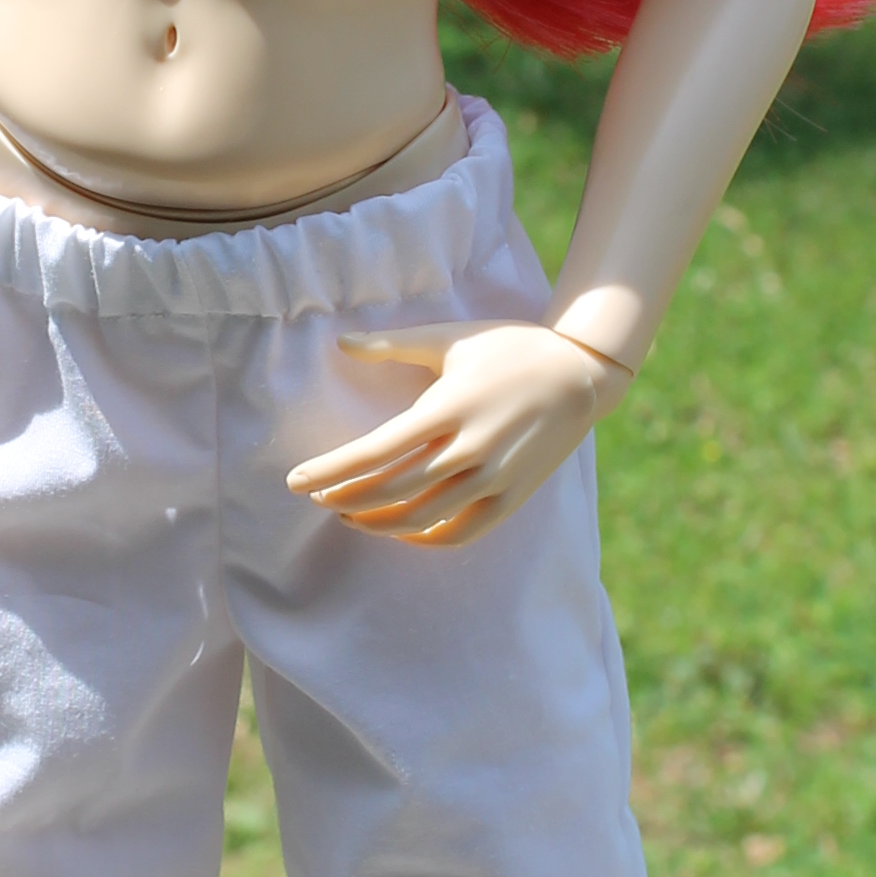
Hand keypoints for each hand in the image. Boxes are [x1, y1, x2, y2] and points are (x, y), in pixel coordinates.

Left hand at [287, 321, 626, 547]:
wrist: (579, 374)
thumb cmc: (509, 347)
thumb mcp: (450, 337)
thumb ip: (392, 343)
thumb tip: (340, 342)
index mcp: (448, 408)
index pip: (374, 452)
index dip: (330, 470)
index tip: (296, 481)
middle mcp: (469, 448)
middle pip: (390, 490)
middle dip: (345, 497)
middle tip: (317, 496)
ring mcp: (493, 477)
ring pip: (420, 517)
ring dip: (376, 521)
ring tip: (348, 513)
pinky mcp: (513, 496)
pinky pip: (461, 532)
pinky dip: (425, 539)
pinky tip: (401, 532)